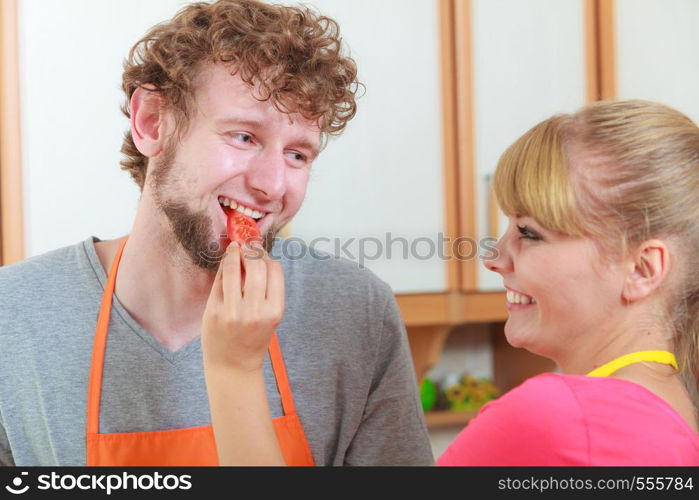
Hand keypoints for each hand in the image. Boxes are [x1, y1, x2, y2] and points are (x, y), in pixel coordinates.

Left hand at [202, 242, 284, 371]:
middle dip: (252, 250)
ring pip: (233, 269)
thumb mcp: (270, 317)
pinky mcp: (214, 311)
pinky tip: (225, 263)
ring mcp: (232, 311)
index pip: (275, 271)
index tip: (261, 252)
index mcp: (274, 311)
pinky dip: (222, 268)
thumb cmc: (254, 338)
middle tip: (247, 245)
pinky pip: (219, 281)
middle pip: (256, 266)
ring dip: (234, 254)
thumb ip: (266, 290)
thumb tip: (258, 254)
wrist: (233, 366)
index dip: (268, 257)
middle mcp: (255, 311)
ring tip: (234, 249)